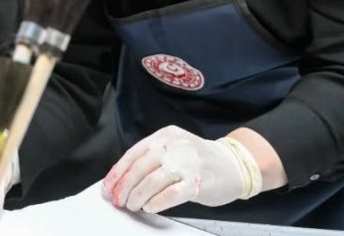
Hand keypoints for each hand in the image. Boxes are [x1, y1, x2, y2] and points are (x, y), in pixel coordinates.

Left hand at [102, 125, 245, 212]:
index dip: (117, 173)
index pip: (133, 154)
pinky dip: (157, 202)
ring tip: (134, 205)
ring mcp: (187, 163)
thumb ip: (152, 159)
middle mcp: (174, 146)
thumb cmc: (200, 160)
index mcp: (164, 135)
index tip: (108, 188)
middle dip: (125, 187)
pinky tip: (151, 207)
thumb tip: (123, 180)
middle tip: (119, 200)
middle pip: (139, 168)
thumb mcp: (174, 149)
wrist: (235, 164)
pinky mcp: (198, 181)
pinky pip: (172, 194)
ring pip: (152, 181)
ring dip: (138, 196)